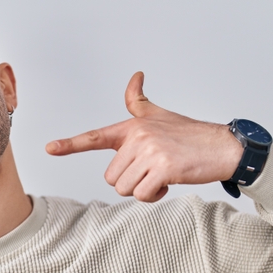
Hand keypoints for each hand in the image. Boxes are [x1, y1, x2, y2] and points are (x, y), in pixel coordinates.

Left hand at [45, 72, 242, 201]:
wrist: (223, 148)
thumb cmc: (191, 136)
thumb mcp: (161, 116)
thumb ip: (140, 102)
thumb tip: (135, 76)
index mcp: (132, 127)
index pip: (95, 136)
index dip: (70, 144)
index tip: (50, 148)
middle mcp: (138, 136)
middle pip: (112, 178)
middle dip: (131, 181)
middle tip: (153, 171)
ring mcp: (150, 151)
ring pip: (125, 188)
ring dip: (144, 189)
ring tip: (162, 175)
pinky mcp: (163, 168)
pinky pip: (142, 195)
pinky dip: (155, 196)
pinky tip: (169, 182)